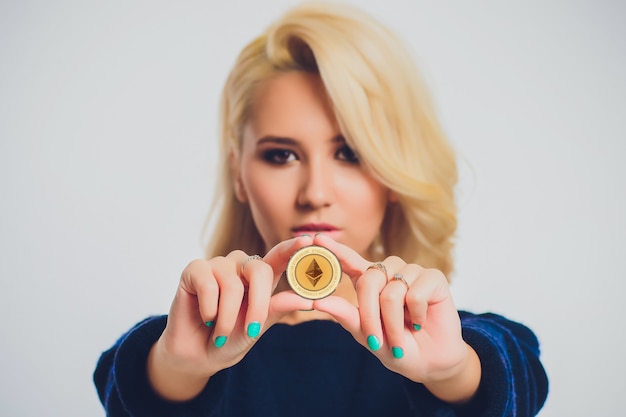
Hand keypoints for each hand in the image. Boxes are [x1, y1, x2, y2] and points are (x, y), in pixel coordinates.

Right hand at [147, 235, 315, 400]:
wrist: (198, 355)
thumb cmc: (231, 339)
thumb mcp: (258, 327)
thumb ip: (278, 309)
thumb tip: (307, 300)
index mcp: (261, 276)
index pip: (279, 256)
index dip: (292, 247)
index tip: (307, 240)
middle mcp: (241, 265)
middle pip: (258, 269)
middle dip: (257, 306)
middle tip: (252, 331)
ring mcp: (218, 264)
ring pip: (231, 284)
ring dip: (226, 318)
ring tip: (219, 332)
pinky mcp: (195, 269)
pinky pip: (208, 284)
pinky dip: (209, 308)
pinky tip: (205, 317)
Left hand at [311, 234, 480, 403]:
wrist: (431, 362)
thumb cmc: (397, 347)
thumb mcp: (367, 336)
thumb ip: (346, 317)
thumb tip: (317, 302)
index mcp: (370, 281)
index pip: (350, 260)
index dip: (334, 250)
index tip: (316, 239)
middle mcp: (390, 271)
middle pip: (369, 281)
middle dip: (370, 316)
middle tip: (378, 341)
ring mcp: (412, 271)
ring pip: (391, 292)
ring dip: (394, 322)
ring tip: (404, 334)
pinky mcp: (434, 277)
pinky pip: (415, 295)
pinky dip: (416, 316)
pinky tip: (421, 322)